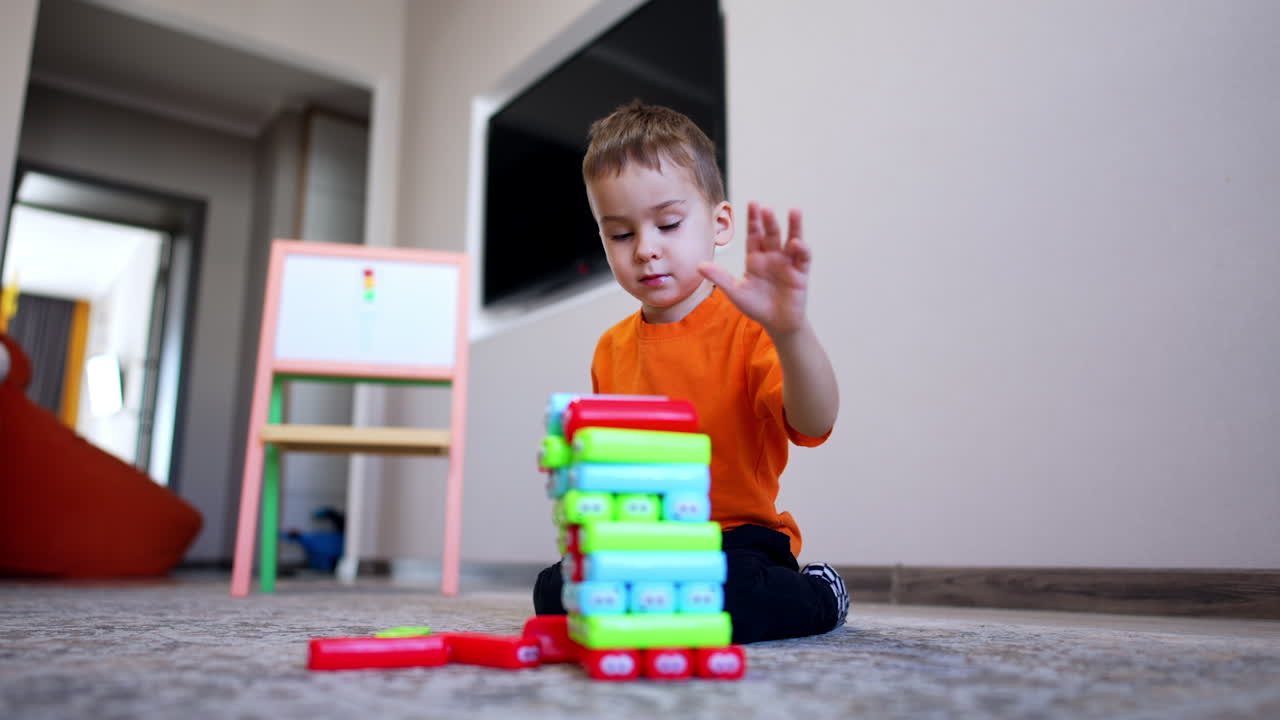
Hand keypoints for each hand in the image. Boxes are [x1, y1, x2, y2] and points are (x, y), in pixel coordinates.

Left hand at [698, 202, 811, 336]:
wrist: (777, 323)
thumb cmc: (756, 306)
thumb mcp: (735, 292)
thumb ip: (720, 277)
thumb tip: (699, 265)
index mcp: (755, 258)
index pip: (754, 235)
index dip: (753, 220)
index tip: (752, 203)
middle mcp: (772, 256)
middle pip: (771, 234)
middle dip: (768, 221)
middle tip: (765, 208)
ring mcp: (787, 263)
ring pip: (791, 239)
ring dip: (793, 226)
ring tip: (794, 211)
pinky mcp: (800, 273)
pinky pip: (803, 258)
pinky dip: (802, 249)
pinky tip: (797, 243)